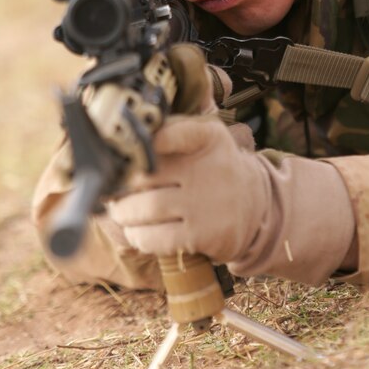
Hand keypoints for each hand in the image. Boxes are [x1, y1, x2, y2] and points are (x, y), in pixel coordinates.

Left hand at [108, 113, 268, 264]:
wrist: (255, 206)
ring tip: (122, 213)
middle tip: (113, 191)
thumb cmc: (214, 169)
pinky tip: (138, 232)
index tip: (133, 149)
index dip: (149, 141)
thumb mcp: (206, 138)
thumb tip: (128, 138)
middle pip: (144, 176)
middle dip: (121, 187)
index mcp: (208, 138)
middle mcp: (210, 168)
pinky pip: (155, 238)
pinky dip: (138, 236)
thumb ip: (172, 130)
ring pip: (145, 208)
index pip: (176, 132)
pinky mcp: (201, 235)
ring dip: (124, 213)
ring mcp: (205, 203)